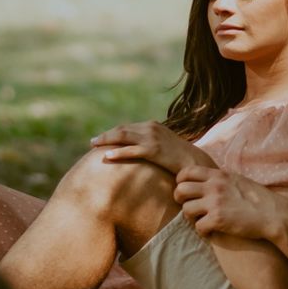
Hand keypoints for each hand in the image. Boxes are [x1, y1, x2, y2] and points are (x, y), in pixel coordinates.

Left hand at [90, 120, 205, 174]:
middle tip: (93, 142)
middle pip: (122, 129)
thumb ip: (152, 144)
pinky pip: (131, 150)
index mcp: (153, 126)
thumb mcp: (165, 146)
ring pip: (123, 136)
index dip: (113, 132)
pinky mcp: (154, 150)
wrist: (195, 162)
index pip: (128, 127)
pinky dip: (118, 152)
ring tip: (94, 146)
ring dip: (107, 140)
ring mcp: (152, 138)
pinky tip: (107, 156)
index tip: (102, 138)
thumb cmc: (180, 158)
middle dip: (106, 135)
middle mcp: (151, 128)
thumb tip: (140, 151)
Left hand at [172, 166, 284, 240]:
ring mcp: (215, 203)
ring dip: (192, 218)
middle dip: (181, 200)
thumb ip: (221, 179)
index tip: (186, 191)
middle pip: (180, 190)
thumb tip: (206, 180)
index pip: (187, 172)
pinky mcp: (218, 220)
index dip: (181, 182)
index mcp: (219, 175)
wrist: (274, 215)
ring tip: (202, 220)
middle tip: (190, 207)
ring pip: (186, 210)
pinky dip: (203, 231)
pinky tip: (212, 231)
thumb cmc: (258, 199)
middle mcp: (214, 186)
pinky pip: (198, 227)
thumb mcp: (238, 180)